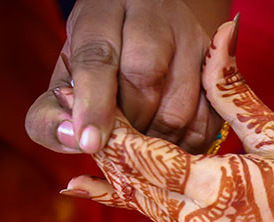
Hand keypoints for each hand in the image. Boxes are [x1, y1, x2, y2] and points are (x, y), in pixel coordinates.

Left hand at [25, 0, 229, 154]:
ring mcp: (193, 41)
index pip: (99, 56)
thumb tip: (75, 140)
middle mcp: (154, 16)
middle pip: (144, 80)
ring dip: (158, 141)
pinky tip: (170, 152)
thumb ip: (53, 109)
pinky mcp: (220, 70)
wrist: (152, 27)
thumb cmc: (101, 60)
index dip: (93, 103)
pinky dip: (186, 145)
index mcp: (104, 10)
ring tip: (143, 155)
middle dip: (128, 126)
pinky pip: (208, 121)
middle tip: (118, 151)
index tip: (89, 142)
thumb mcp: (67, 75)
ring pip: (180, 105)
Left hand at [61, 19, 273, 221]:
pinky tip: (110, 184)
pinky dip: (135, 194)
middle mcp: (203, 220)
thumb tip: (219, 32)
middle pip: (132, 181)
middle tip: (68, 110)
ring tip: (81, 143)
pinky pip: (163, 214)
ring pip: (143, 201)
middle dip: (100, 146)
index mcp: (218, 191)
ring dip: (112, 171)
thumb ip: (237, 90)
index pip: (142, 153)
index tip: (79, 93)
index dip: (108, 122)